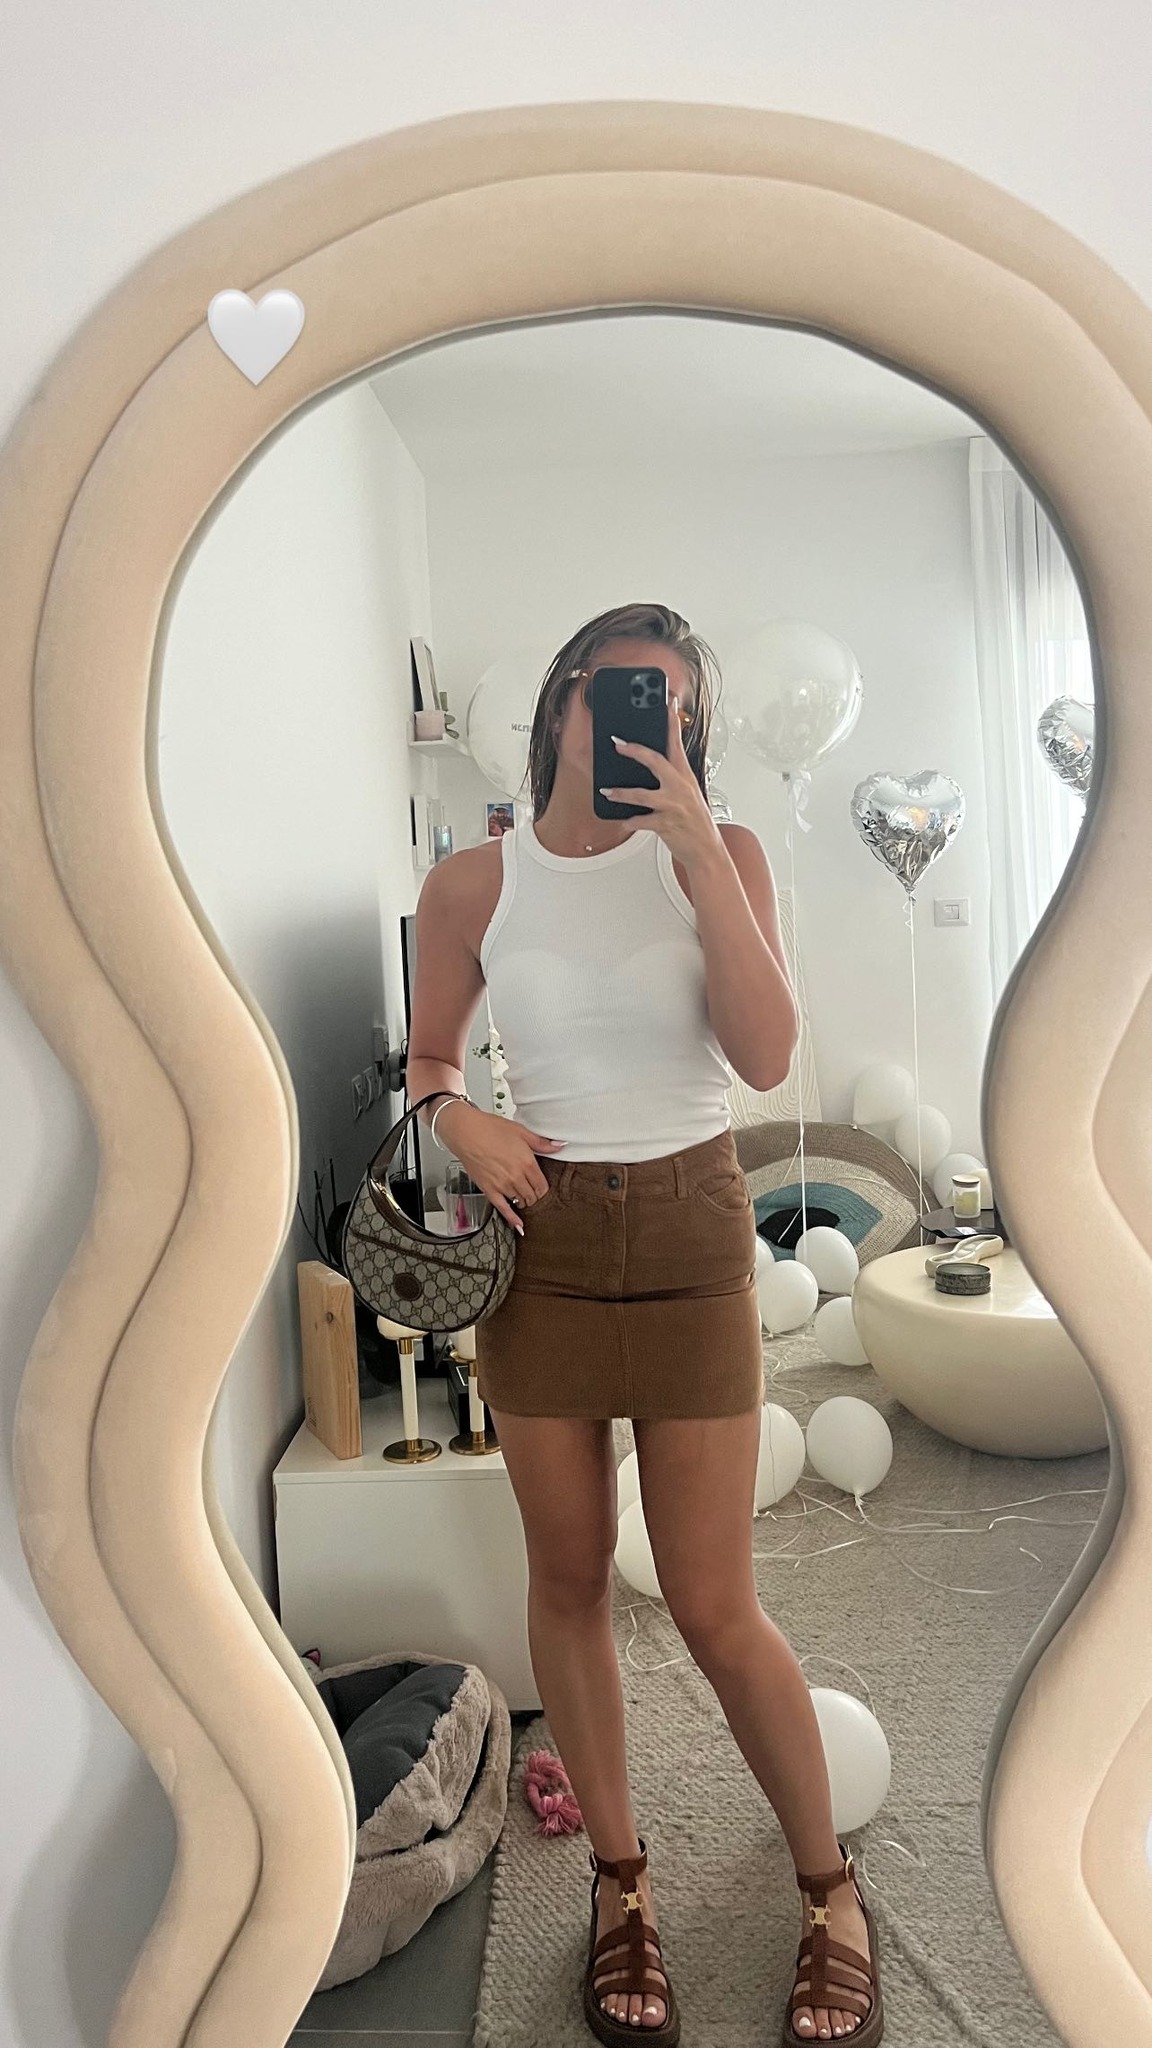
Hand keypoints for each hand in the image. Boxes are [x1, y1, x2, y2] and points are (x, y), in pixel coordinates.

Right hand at [440, 1104, 564, 1234]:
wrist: (466, 1132)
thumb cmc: (490, 1128)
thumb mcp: (521, 1132)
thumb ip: (541, 1143)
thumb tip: (558, 1146)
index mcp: (527, 1162)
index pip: (543, 1186)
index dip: (544, 1189)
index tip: (542, 1188)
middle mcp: (516, 1177)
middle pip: (533, 1196)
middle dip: (535, 1196)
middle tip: (533, 1193)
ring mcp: (502, 1185)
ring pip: (521, 1202)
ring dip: (524, 1202)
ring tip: (523, 1198)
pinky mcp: (489, 1190)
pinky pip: (503, 1209)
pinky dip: (512, 1219)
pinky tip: (518, 1226)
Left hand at [598, 692, 723, 868]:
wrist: (706, 850)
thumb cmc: (695, 821)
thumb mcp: (688, 793)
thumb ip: (671, 777)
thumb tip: (648, 764)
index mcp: (685, 776)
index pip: (677, 742)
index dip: (672, 721)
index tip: (668, 701)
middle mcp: (680, 787)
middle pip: (654, 761)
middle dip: (634, 750)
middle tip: (616, 743)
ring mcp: (673, 805)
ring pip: (641, 794)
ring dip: (620, 792)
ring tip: (607, 791)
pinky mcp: (666, 824)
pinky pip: (641, 820)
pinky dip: (630, 821)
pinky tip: (624, 820)